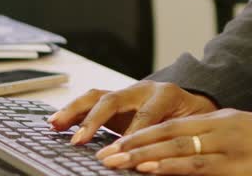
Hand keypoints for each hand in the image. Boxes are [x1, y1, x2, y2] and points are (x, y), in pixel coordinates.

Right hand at [48, 81, 217, 144]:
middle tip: (80, 141)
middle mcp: (144, 90)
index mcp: (167, 94)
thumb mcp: (193, 129)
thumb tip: (163, 161)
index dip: (132, 136)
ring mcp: (129, 93)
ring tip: (56, 125)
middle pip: (115, 100)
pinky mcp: (117, 101)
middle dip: (95, 121)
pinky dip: (73, 111)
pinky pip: (91, 101)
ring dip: (75, 111)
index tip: (120, 154)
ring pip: (98, 96)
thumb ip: (177, 141)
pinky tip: (56, 122)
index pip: (146, 115)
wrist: (196, 105)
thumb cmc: (195, 120)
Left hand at [94, 108, 251, 174]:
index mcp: (221, 118)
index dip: (143, 133)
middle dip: (134, 144)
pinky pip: (198, 166)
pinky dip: (172, 167)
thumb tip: (177, 151)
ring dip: (144, 156)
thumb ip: (212, 139)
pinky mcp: (235, 168)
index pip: (173, 123)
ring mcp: (228, 148)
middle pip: (169, 133)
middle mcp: (221, 128)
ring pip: (178, 148)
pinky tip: (152, 169)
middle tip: (104, 154)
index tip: (116, 142)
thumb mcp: (242, 134)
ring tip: (117, 162)